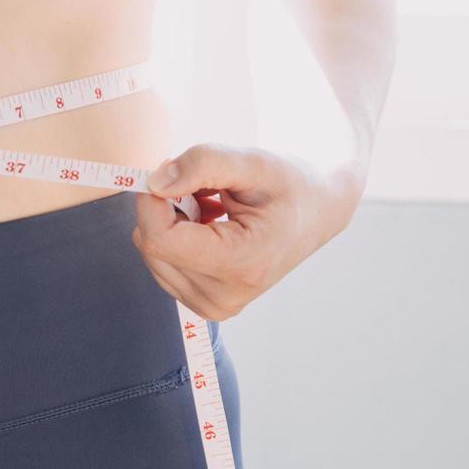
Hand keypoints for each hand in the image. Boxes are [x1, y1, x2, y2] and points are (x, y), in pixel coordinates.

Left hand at [130, 142, 363, 320]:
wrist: (317, 214)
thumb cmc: (291, 186)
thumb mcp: (254, 162)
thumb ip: (203, 164)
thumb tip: (154, 184)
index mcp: (239, 265)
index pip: (158, 239)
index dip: (152, 200)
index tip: (173, 172)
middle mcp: (222, 297)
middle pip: (151, 245)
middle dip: (166, 208)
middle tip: (204, 189)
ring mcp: (212, 306)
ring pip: (151, 253)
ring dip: (172, 221)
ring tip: (213, 208)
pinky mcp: (205, 304)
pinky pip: (162, 263)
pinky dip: (177, 237)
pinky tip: (208, 225)